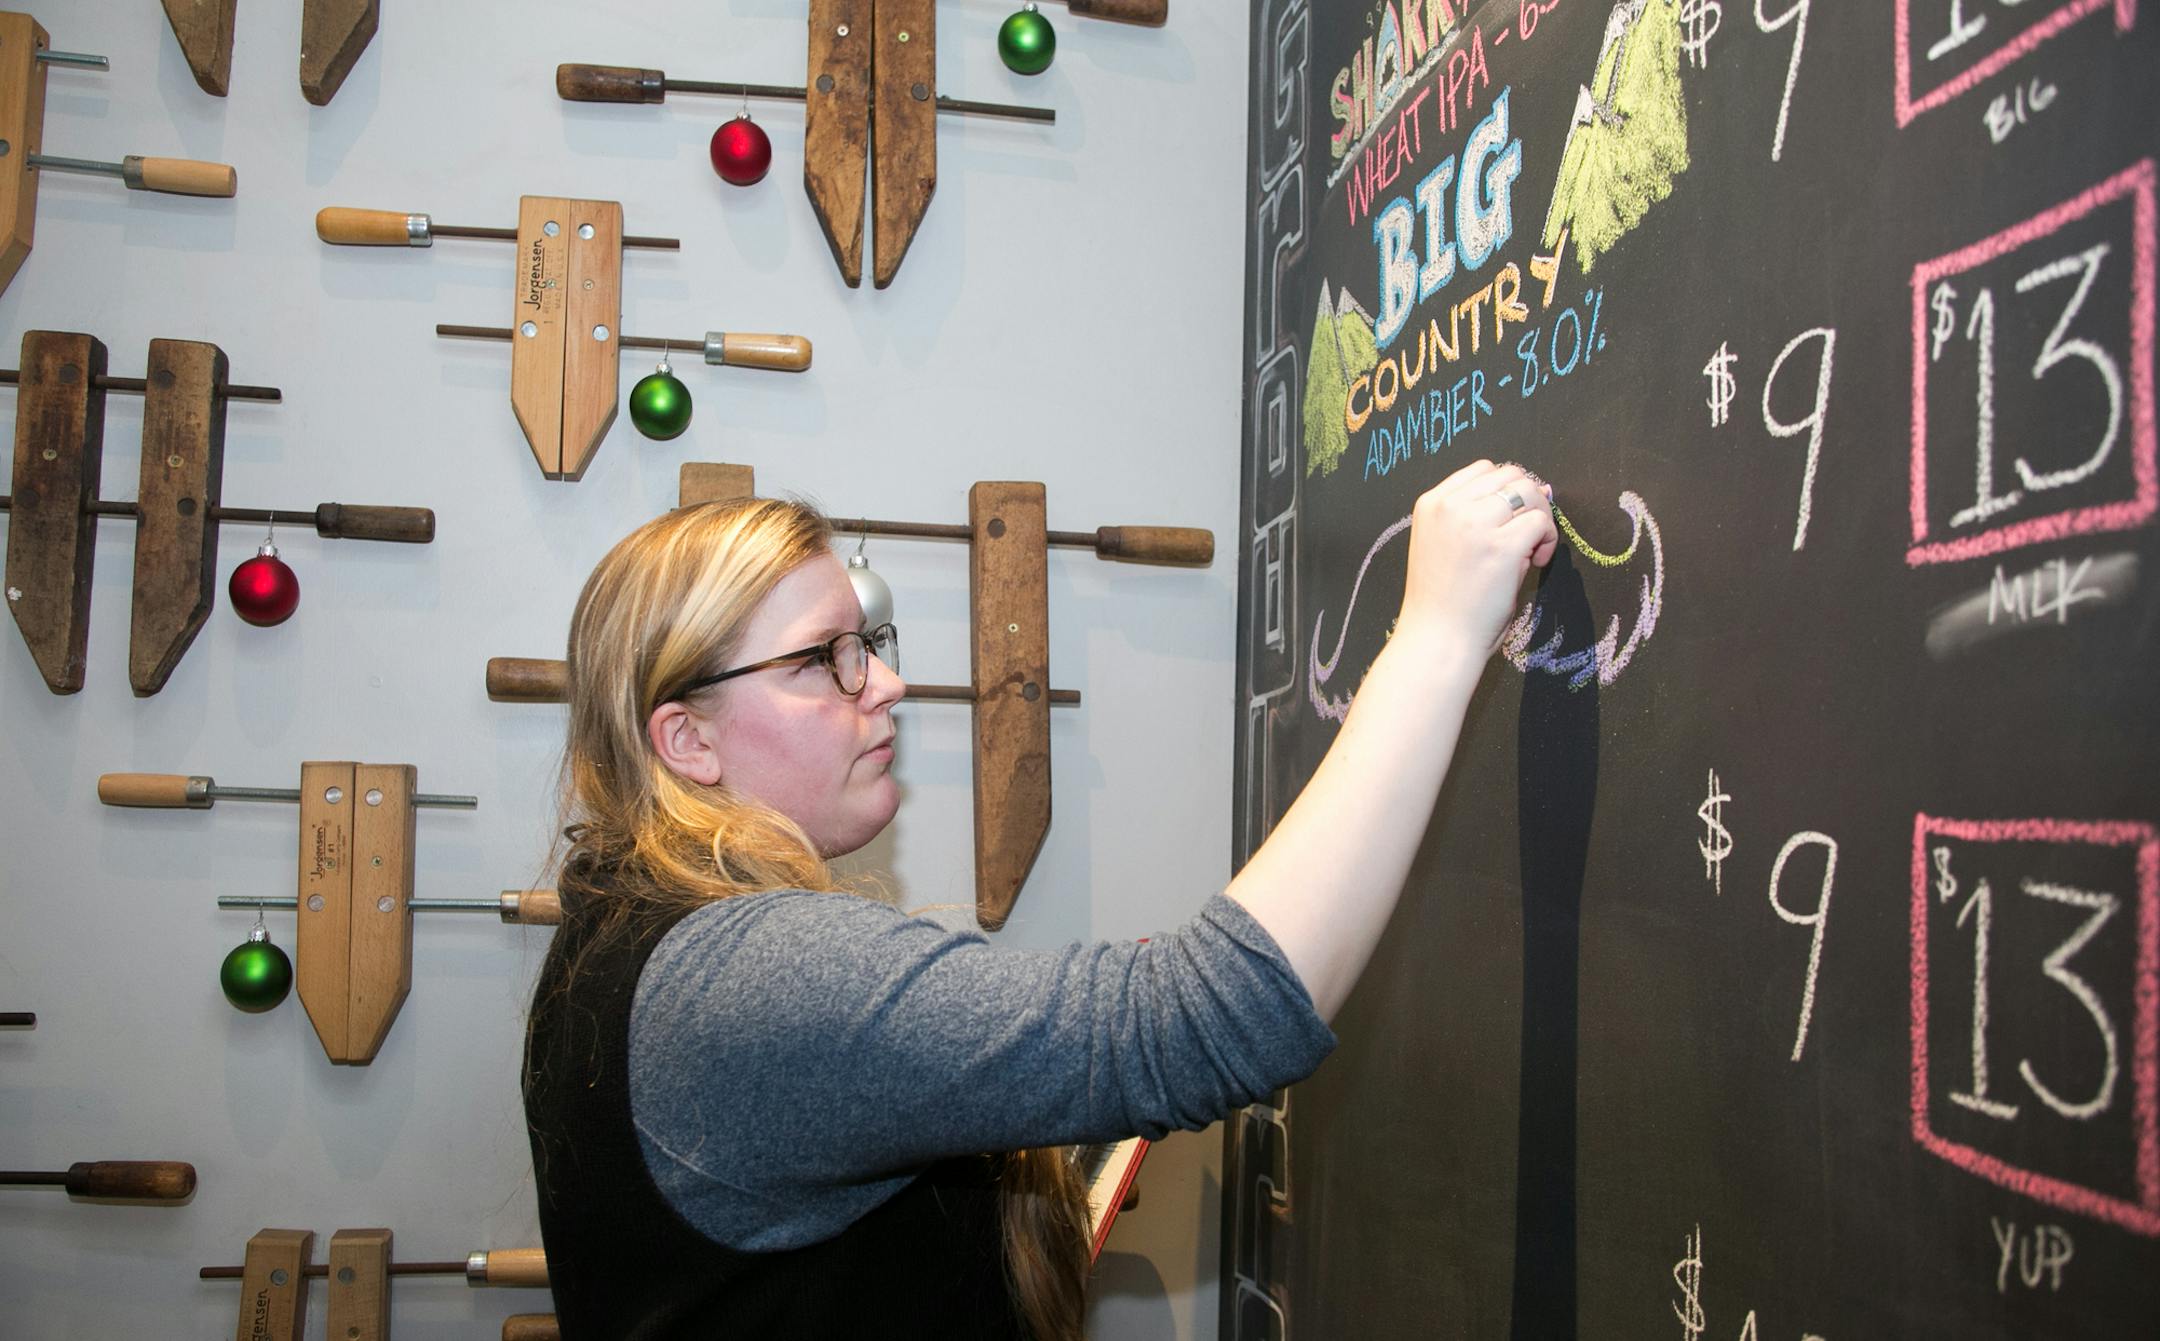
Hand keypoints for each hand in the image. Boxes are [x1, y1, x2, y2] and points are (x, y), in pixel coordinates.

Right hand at [1396, 460, 1557, 653]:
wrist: (1438, 638)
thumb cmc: (1443, 600)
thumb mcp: (1446, 544)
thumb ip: (1481, 516)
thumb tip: (1541, 489)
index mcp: (1431, 503)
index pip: (1482, 470)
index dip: (1504, 492)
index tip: (1507, 522)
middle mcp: (1451, 506)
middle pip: (1510, 475)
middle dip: (1525, 502)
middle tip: (1524, 538)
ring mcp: (1476, 524)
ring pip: (1529, 492)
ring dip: (1539, 518)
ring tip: (1531, 550)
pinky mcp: (1503, 546)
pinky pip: (1541, 523)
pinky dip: (1547, 540)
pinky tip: (1536, 564)